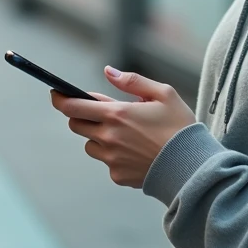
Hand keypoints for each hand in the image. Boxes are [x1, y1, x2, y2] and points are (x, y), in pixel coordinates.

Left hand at [52, 67, 196, 188]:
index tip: (56, 94)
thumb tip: (108, 72)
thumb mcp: (163, 94)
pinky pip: (106, 162)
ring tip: (125, 134)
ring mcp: (111, 159)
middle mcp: (109, 137)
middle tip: (101, 113)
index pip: (74, 106)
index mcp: (117, 114)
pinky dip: (114, 155)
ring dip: (99, 137)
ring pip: (91, 145)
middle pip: (76, 125)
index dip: (61, 99)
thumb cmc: (180, 126)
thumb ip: (132, 81)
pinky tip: (136, 152)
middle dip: (82, 117)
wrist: (191, 166)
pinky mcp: (117, 175)